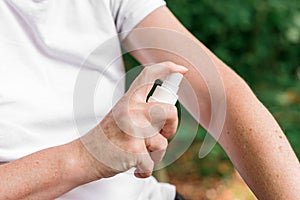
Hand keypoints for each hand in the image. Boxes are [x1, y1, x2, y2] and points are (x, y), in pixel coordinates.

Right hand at [80, 62, 187, 178]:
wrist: (83, 157)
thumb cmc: (106, 137)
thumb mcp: (120, 114)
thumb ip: (140, 110)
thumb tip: (167, 110)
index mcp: (128, 100)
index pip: (149, 75)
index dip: (168, 67)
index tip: (182, 69)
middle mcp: (131, 111)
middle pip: (170, 111)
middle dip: (172, 126)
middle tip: (163, 134)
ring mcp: (133, 130)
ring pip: (162, 143)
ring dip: (154, 154)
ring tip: (136, 154)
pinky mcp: (134, 151)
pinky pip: (152, 163)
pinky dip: (144, 170)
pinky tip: (133, 168)